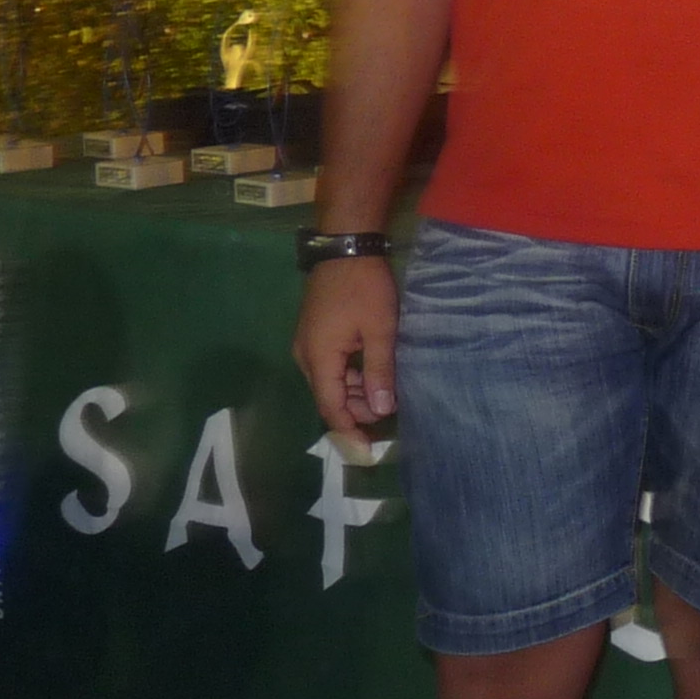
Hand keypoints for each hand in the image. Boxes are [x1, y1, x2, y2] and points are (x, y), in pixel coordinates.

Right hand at [295, 257, 399, 443]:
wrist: (345, 247)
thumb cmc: (364, 287)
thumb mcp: (380, 330)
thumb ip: (379, 371)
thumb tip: (381, 411)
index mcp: (318, 359)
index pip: (331, 408)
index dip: (349, 431)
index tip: (368, 452)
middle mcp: (306, 357)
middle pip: (331, 397)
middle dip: (359, 410)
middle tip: (393, 410)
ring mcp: (309, 345)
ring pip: (333, 382)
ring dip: (359, 391)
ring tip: (391, 391)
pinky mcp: (318, 335)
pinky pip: (334, 367)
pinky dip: (354, 375)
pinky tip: (377, 372)